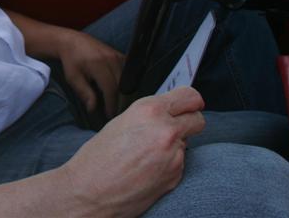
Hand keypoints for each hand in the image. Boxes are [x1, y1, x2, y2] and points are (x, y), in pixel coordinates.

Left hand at [56, 30, 123, 118]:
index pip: (110, 88)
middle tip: (115, 112)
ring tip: (118, 103)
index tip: (110, 115)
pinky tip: (121, 91)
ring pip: (127, 79)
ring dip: (124, 92)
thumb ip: (84, 93)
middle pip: (121, 85)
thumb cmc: (71, 61)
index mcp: (98, 65)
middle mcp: (110, 59)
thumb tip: (93, 109)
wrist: (72, 41)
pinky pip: (128, 72)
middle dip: (119, 101)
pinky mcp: (120, 54)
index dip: (112, 104)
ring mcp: (117, 55)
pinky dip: (126, 82)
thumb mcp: (73, 78)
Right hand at [60, 87, 205, 216]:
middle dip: (189, 122)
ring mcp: (174, 155)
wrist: (90, 192)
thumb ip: (148, 116)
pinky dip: (169, 164)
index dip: (190, 101)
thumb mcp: (120, 123)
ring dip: (175, 145)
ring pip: (188, 143)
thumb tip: (166, 114)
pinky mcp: (176, 176)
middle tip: (173, 128)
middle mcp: (165, 130)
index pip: (189, 96)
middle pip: (198, 119)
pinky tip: (148, 168)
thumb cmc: (97, 158)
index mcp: (148, 110)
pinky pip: (180, 163)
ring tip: (149, 153)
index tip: (189, 105)